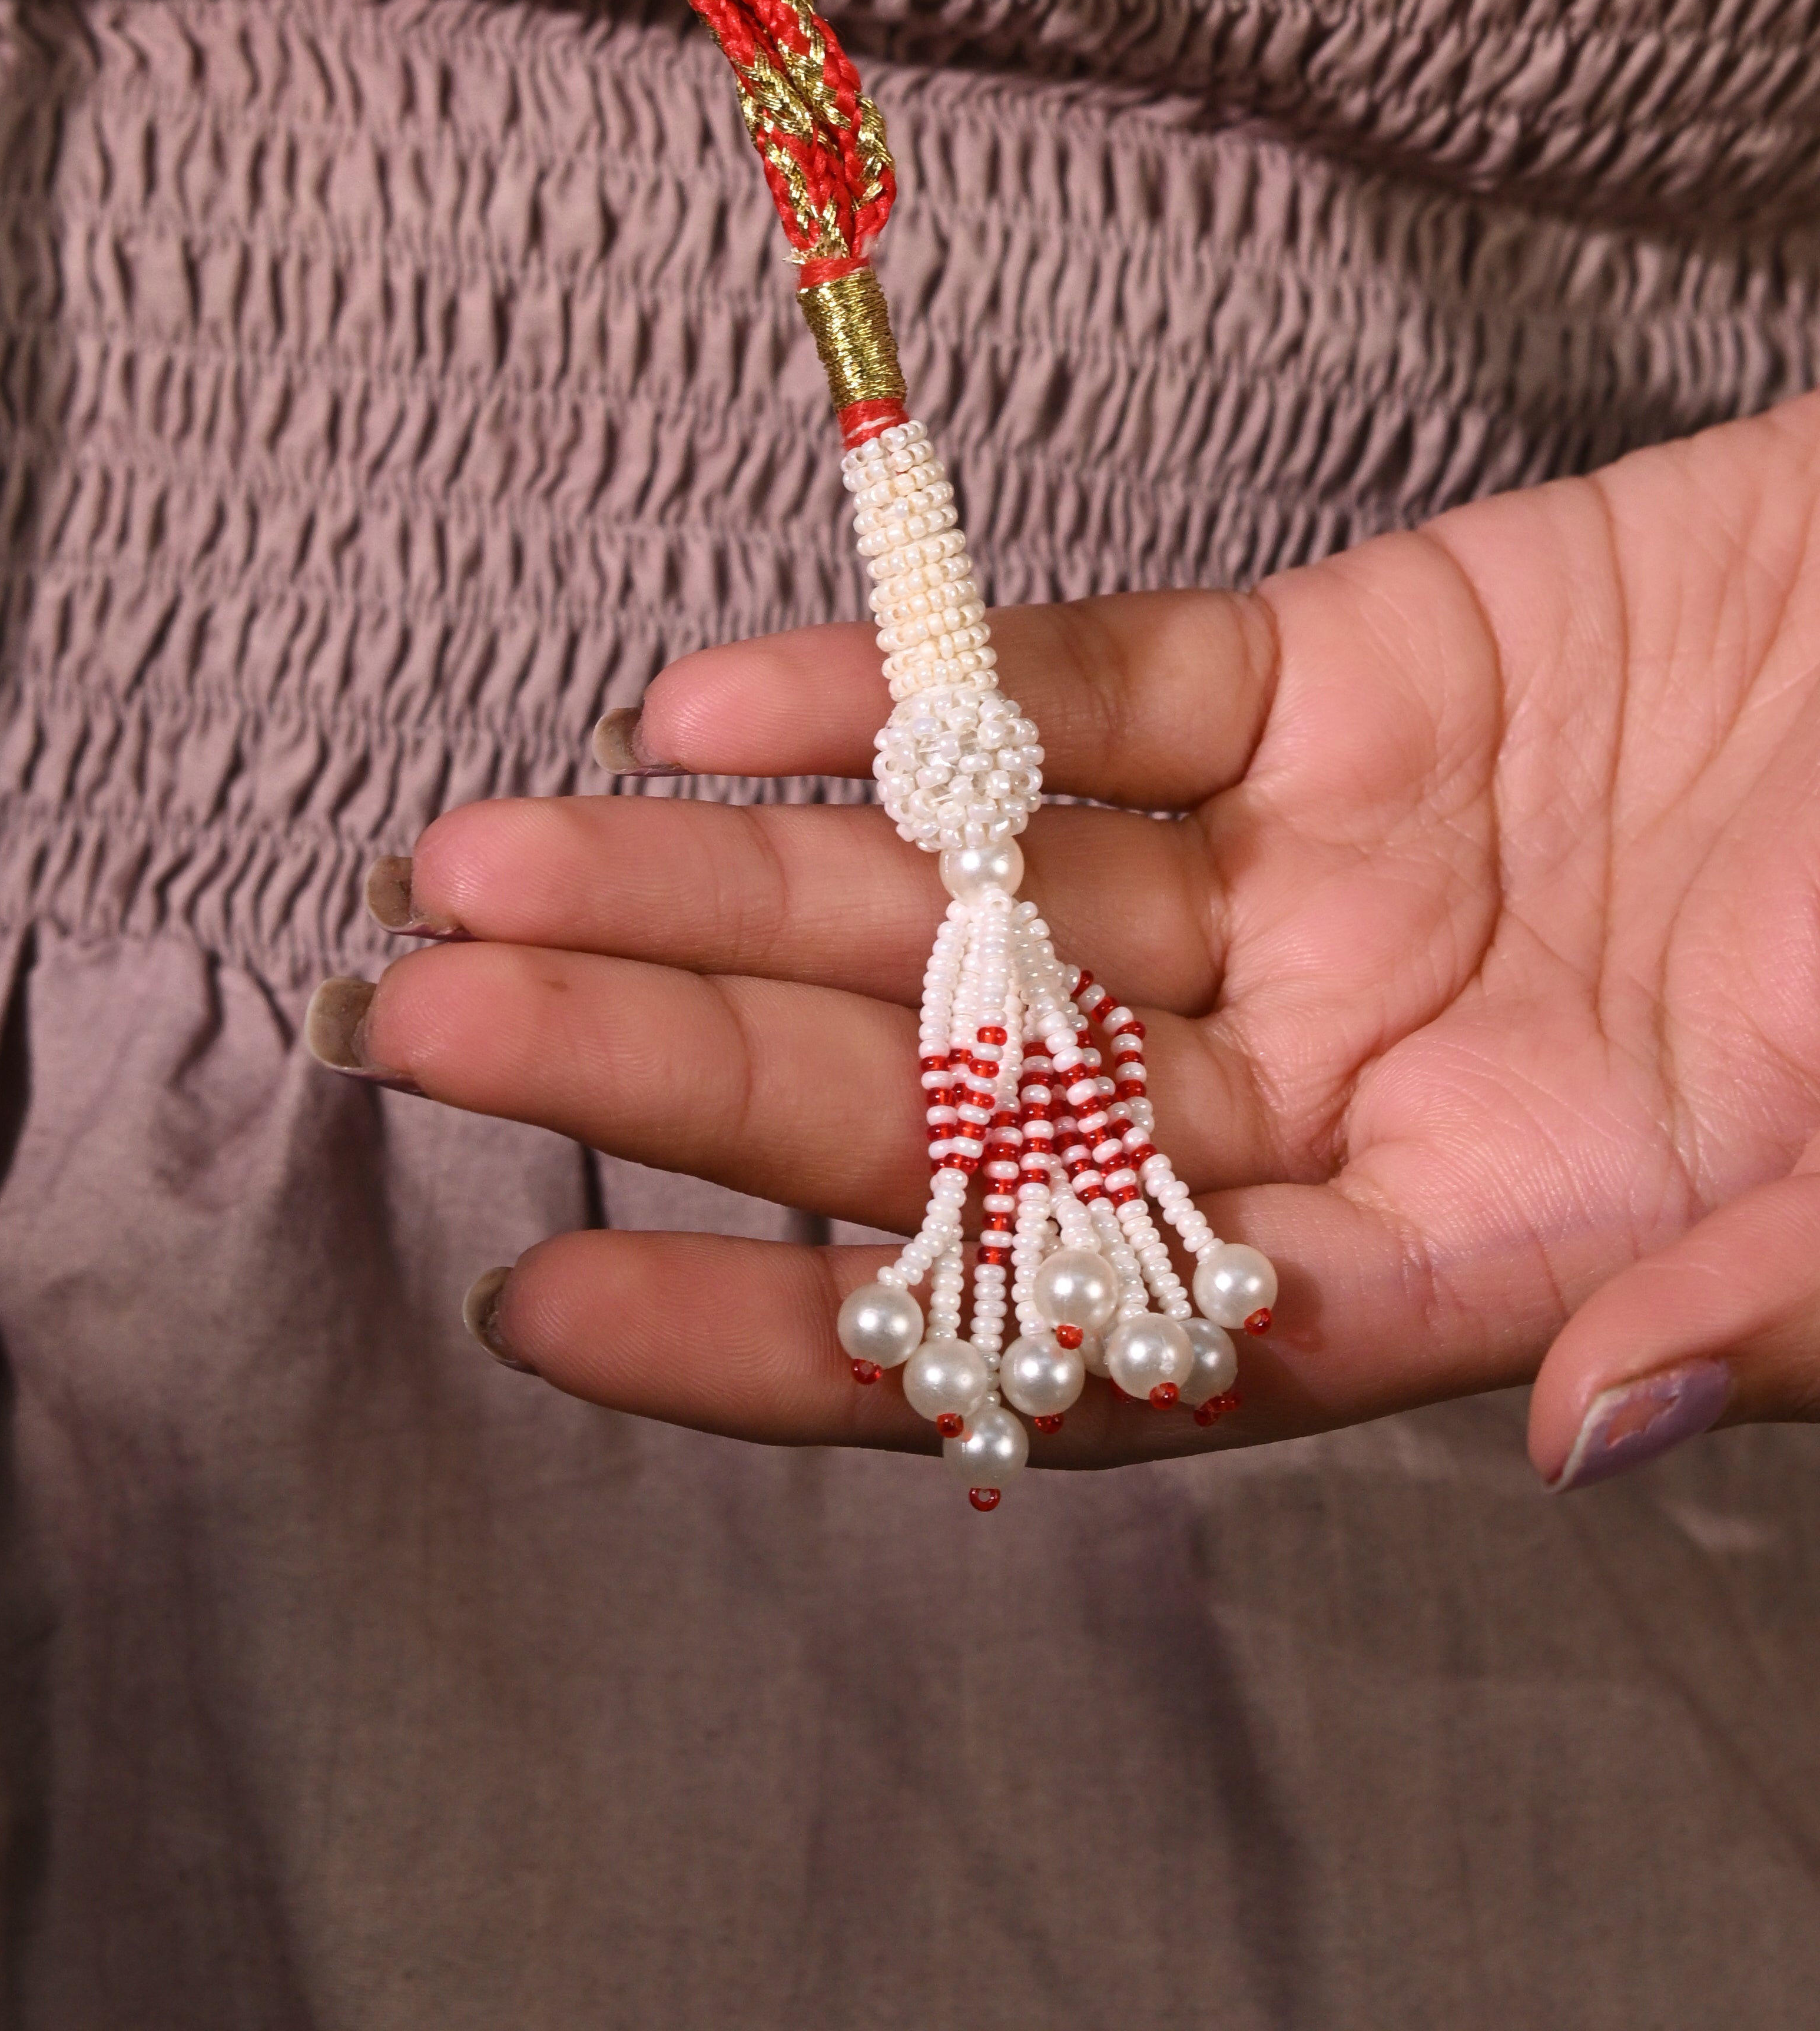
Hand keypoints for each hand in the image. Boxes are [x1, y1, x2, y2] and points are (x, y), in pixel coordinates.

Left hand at [317, 391, 1819, 1490]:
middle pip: (963, 1104)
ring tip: (488, 863)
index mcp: (1472, 1247)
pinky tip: (714, 702)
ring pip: (971, 896)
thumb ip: (1759, 1293)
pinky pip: (1087, 695)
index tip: (550, 1310)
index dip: (809, 1337)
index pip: (1080, 1334)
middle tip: (423, 1029)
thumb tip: (1577, 1435)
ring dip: (727, 878)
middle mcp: (1352, 1076)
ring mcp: (1327, 872)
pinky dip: (906, 693)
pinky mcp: (1342, 674)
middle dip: (688, 1073)